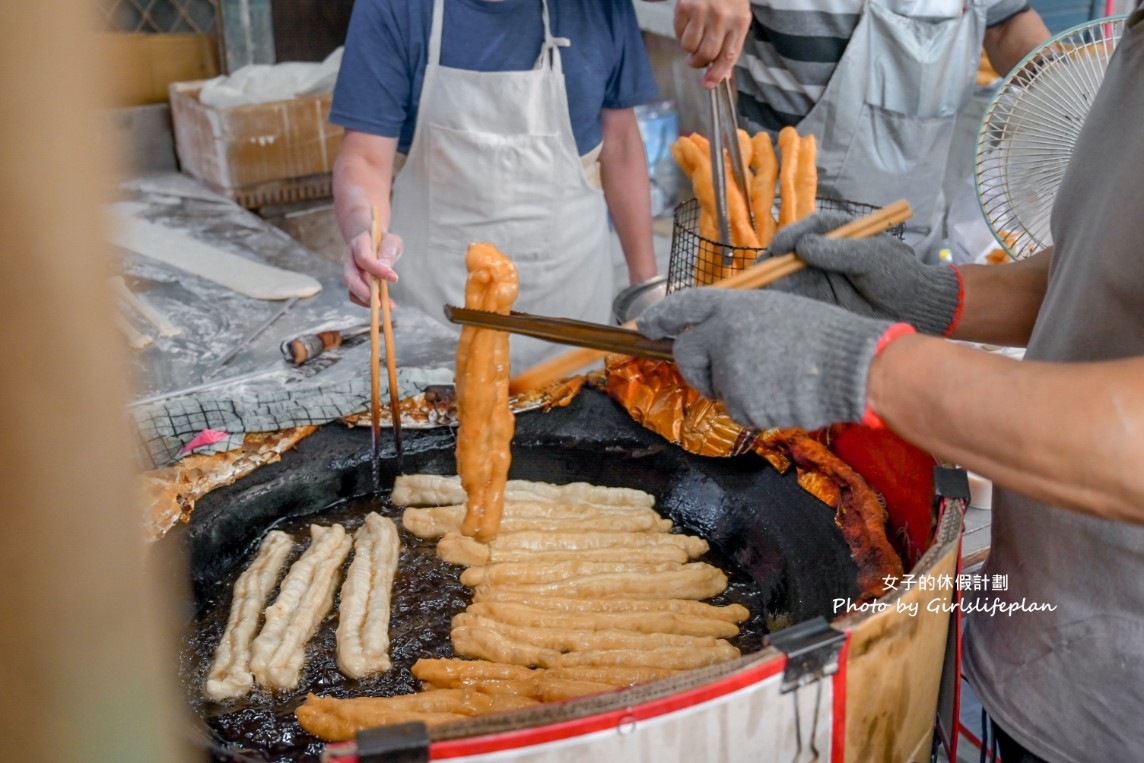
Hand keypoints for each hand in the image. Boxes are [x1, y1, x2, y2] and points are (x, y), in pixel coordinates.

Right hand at [343, 230, 401, 306]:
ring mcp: (348, 271)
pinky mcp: (352, 282)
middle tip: (381, 303)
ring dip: (367, 300)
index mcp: (358, 243)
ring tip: (387, 306)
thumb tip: (386, 268)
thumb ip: (388, 251)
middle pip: (350, 277)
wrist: (371, 241)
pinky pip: (354, 295)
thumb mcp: (391, 241)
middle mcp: (349, 258)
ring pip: (351, 288)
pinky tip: (383, 304)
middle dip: (365, 292)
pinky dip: (367, 303)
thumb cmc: (383, 241)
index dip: (377, 269)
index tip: (395, 278)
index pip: (364, 258)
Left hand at [637, 288, 912, 430]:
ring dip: (734, 386)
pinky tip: (782, 393)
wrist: (854, 366)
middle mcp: (723, 335)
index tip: (644, 326)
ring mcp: (730, 370)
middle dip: (698, 366)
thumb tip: (715, 341)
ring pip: (715, 385)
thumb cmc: (824, 335)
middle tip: (727, 371)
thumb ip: (738, 322)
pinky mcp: (741, 402)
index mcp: (734, 306)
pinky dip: (754, 406)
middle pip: (686, 354)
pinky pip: (736, 408)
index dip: (661, 316)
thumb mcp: (776, 310)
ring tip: (776, 376)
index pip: (685, 306)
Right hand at [673, 0, 751, 88]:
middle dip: (698, 62)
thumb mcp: (737, 19)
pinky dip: (681, 32)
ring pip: (689, 46)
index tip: (708, 85)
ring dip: (689, 47)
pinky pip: (678, 32)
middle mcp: (722, 16)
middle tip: (695, 60)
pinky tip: (689, 22)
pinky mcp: (685, 5)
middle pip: (706, 54)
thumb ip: (731, 46)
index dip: (717, 74)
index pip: (728, 55)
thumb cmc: (728, 0)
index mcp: (740, 21)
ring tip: (694, 36)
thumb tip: (721, 76)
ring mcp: (702, 10)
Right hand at [766, 212, 962, 335]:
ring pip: (788, 275)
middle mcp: (826, 254)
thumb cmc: (900, 276)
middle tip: (759, 271)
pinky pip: (794, 298)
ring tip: (754, 288)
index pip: (811, 228)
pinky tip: (767, 304)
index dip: (792, 235)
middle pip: (792, 252)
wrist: (916, 311)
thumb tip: (803, 246)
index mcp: (841, 234)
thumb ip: (840, 251)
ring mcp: (820, 278)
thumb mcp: (873, 258)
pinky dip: (779, 300)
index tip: (780, 247)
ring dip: (771, 281)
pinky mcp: (818, 301)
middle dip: (774, 260)